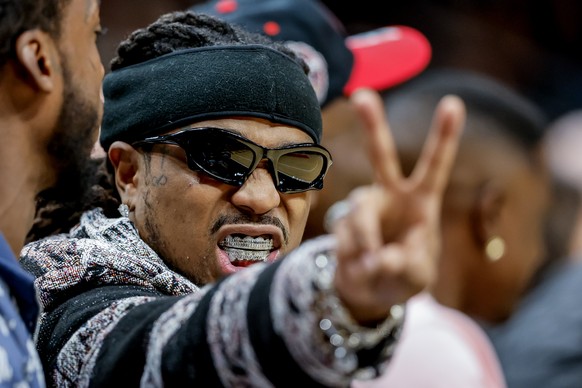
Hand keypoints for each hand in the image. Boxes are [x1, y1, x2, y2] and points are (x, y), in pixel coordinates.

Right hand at [332, 88, 465, 323]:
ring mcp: (362, 208)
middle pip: (380, 157)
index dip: (443, 136)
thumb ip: (408, 266)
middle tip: (362, 96)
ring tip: (374, 268)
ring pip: (360, 214)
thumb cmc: (404, 277)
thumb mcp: (419, 277)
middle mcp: (389, 195)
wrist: (370, 292)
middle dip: (372, 126)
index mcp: (420, 202)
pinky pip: (344, 237)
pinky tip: (360, 268)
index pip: (434, 167)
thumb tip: (380, 257)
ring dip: (367, 244)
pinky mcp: (341, 223)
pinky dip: (354, 259)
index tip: (452, 103)